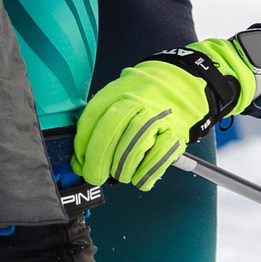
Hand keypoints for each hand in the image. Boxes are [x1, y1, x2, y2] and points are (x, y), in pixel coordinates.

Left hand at [73, 39, 253, 189]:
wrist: (182, 83)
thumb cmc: (142, 97)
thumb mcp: (117, 97)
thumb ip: (96, 125)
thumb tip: (78, 162)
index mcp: (118, 91)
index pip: (92, 119)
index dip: (82, 146)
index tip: (79, 162)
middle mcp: (137, 101)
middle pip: (109, 133)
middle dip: (97, 162)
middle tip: (94, 176)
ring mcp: (158, 117)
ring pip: (132, 148)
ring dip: (121, 170)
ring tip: (120, 174)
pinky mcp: (176, 133)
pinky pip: (157, 160)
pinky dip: (145, 176)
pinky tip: (139, 178)